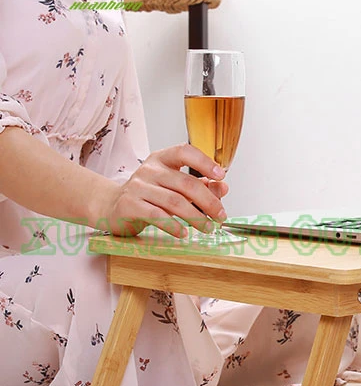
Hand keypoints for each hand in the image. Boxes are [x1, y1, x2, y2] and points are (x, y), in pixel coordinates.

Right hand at [99, 144, 228, 237]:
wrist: (111, 206)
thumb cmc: (148, 196)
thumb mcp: (174, 187)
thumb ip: (199, 185)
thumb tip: (223, 187)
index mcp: (161, 159)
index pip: (184, 152)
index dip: (204, 162)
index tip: (221, 175)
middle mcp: (149, 170)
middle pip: (186, 184)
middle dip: (209, 202)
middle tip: (220, 216)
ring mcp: (137, 187)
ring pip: (174, 202)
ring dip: (196, 217)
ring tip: (207, 228)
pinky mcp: (129, 205)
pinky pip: (157, 216)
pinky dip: (174, 226)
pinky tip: (183, 233)